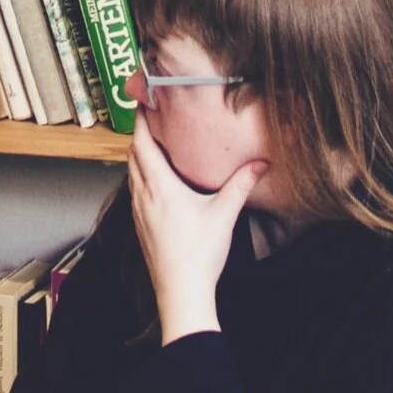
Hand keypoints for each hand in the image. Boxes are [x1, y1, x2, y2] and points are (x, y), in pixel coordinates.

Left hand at [128, 113, 263, 343]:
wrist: (181, 291)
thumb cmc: (200, 253)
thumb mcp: (224, 215)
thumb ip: (241, 185)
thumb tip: (261, 163)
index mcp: (158, 185)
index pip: (143, 143)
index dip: (142, 120)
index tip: (143, 101)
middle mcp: (142, 194)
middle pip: (133, 154)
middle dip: (141, 134)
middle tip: (151, 117)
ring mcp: (137, 210)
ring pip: (132, 172)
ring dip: (139, 155)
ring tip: (154, 144)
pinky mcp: (139, 225)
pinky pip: (135, 190)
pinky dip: (141, 175)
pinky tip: (155, 181)